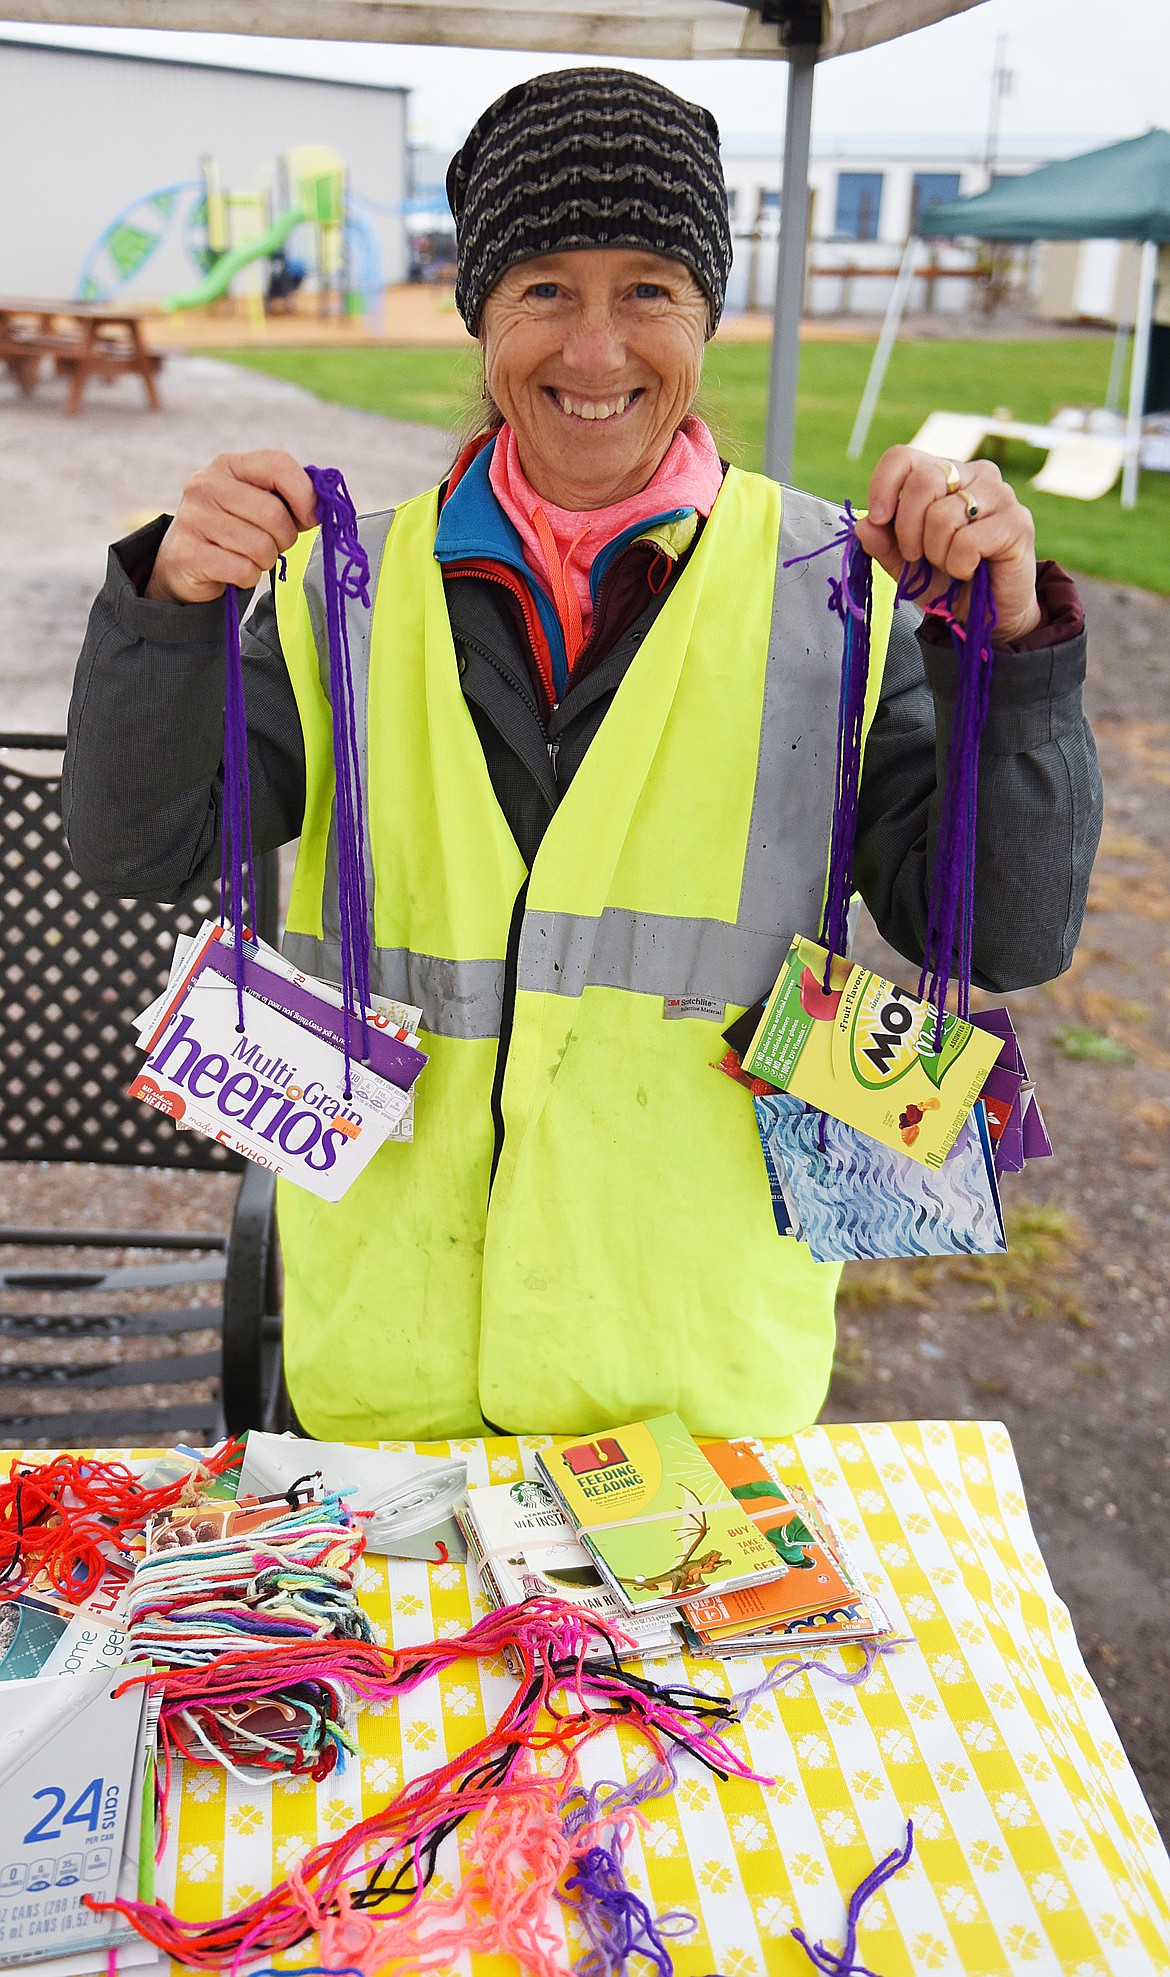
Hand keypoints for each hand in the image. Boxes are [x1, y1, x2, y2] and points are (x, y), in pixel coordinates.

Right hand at [146, 450, 317, 603]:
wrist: (184, 563)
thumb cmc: (234, 530)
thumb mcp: (258, 504)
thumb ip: (290, 499)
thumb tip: (322, 508)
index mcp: (228, 464)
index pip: (278, 464)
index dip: (305, 494)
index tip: (311, 517)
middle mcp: (206, 484)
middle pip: (273, 513)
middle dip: (284, 538)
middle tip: (274, 545)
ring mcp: (194, 518)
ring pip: (260, 546)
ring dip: (265, 560)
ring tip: (250, 556)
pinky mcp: (188, 553)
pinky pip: (243, 570)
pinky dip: (248, 577)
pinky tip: (234, 570)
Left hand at [854, 447, 1040, 642]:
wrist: (985, 615)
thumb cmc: (947, 581)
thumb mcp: (904, 564)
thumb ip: (882, 543)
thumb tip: (863, 524)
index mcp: (943, 473)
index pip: (903, 456)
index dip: (883, 486)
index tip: (878, 520)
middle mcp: (973, 475)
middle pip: (922, 482)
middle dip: (908, 529)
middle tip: (917, 555)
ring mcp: (999, 495)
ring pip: (943, 514)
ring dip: (937, 553)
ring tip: (950, 565)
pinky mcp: (1017, 522)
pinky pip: (968, 541)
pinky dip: (959, 565)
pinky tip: (970, 570)